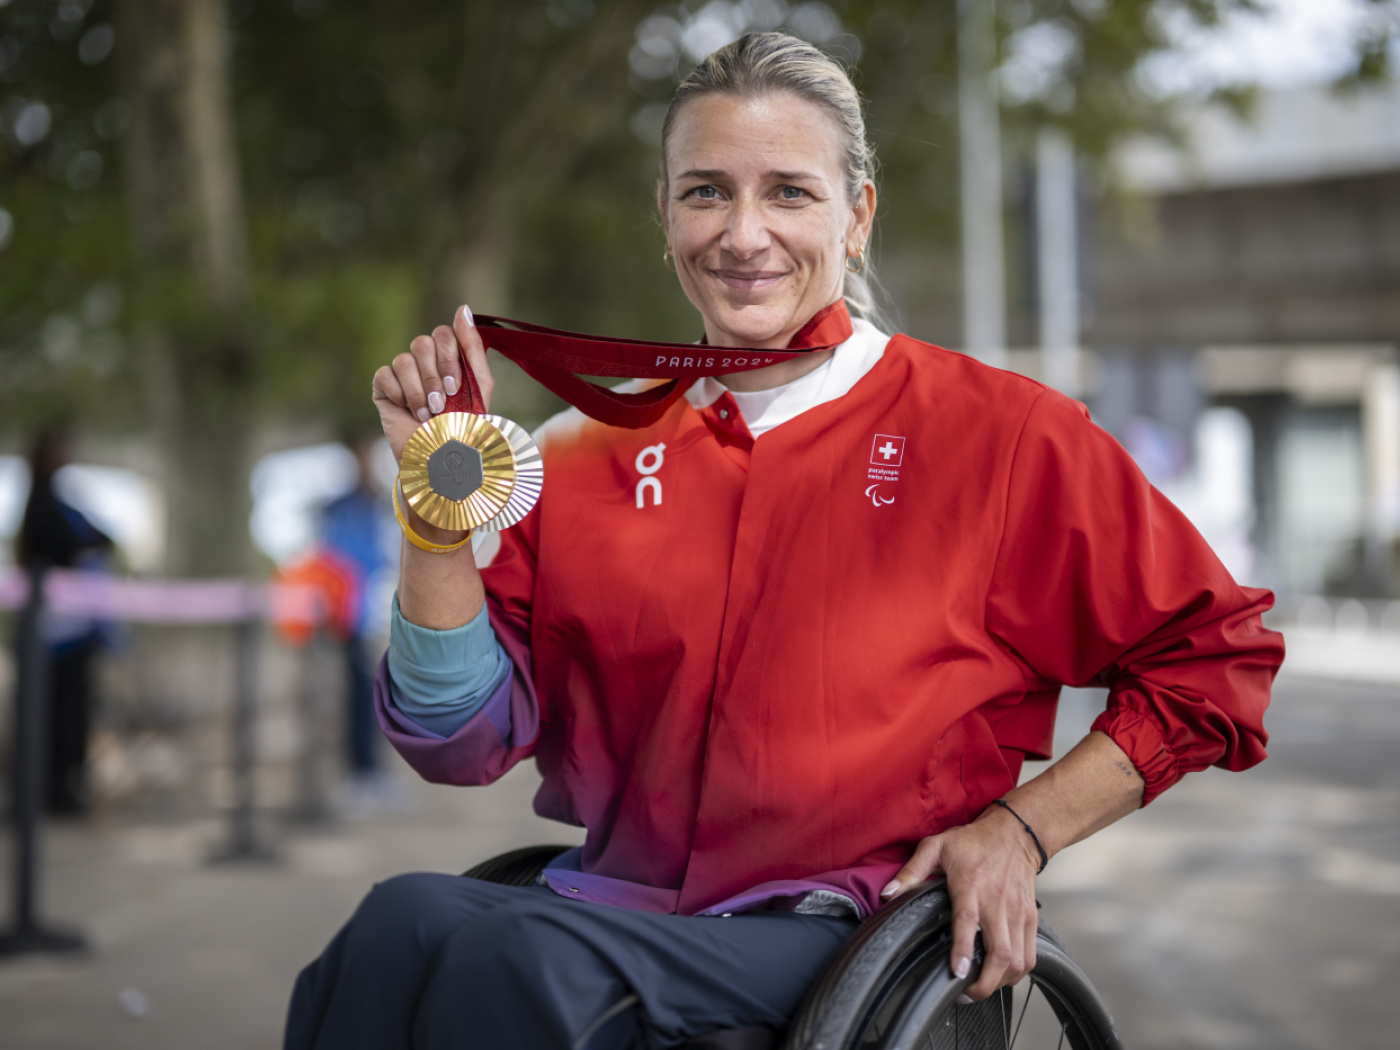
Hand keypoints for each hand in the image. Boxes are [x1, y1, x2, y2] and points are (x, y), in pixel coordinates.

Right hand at [372, 304, 493, 464]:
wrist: (440, 459)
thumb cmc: (464, 426)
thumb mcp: (479, 385)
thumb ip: (473, 347)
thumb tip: (462, 308)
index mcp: (449, 358)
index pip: (444, 334)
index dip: (449, 357)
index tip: (455, 387)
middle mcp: (425, 362)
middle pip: (422, 343)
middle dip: (434, 377)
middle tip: (442, 404)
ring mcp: (403, 373)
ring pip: (404, 360)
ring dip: (419, 392)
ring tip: (428, 415)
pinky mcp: (383, 386)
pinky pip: (385, 375)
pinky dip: (400, 396)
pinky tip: (408, 413)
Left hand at [880, 805, 1041, 1000]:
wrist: (1015, 834)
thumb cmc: (973, 842)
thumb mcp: (935, 846)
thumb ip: (911, 871)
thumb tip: (888, 895)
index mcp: (971, 885)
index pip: (968, 922)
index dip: (963, 950)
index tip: (957, 973)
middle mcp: (997, 902)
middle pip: (1001, 952)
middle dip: (985, 982)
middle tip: (964, 994)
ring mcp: (1017, 913)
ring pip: (1018, 960)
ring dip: (1001, 982)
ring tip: (980, 987)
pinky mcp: (1030, 919)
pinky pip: (1030, 956)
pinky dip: (1017, 973)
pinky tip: (1001, 977)